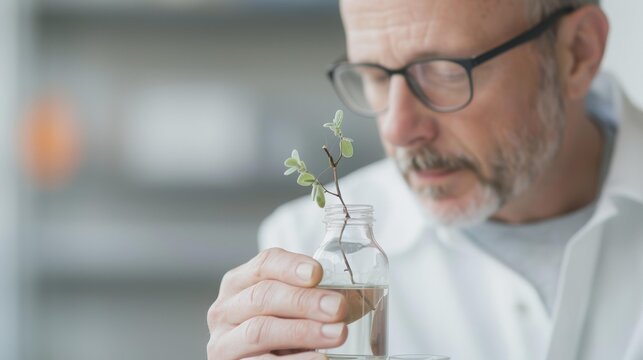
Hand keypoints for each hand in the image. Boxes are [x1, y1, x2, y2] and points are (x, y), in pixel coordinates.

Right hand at [207, 248, 347, 359]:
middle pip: (263, 297)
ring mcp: (223, 343)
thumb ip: (311, 297)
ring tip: (338, 334)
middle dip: (303, 301)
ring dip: (303, 331)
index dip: (291, 266)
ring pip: (260, 331)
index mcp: (239, 283)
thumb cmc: (277, 333)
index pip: (264, 264)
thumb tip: (361, 296)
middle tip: (338, 308)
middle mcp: (225, 310)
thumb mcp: (288, 310)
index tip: (318, 273)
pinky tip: (319, 358)